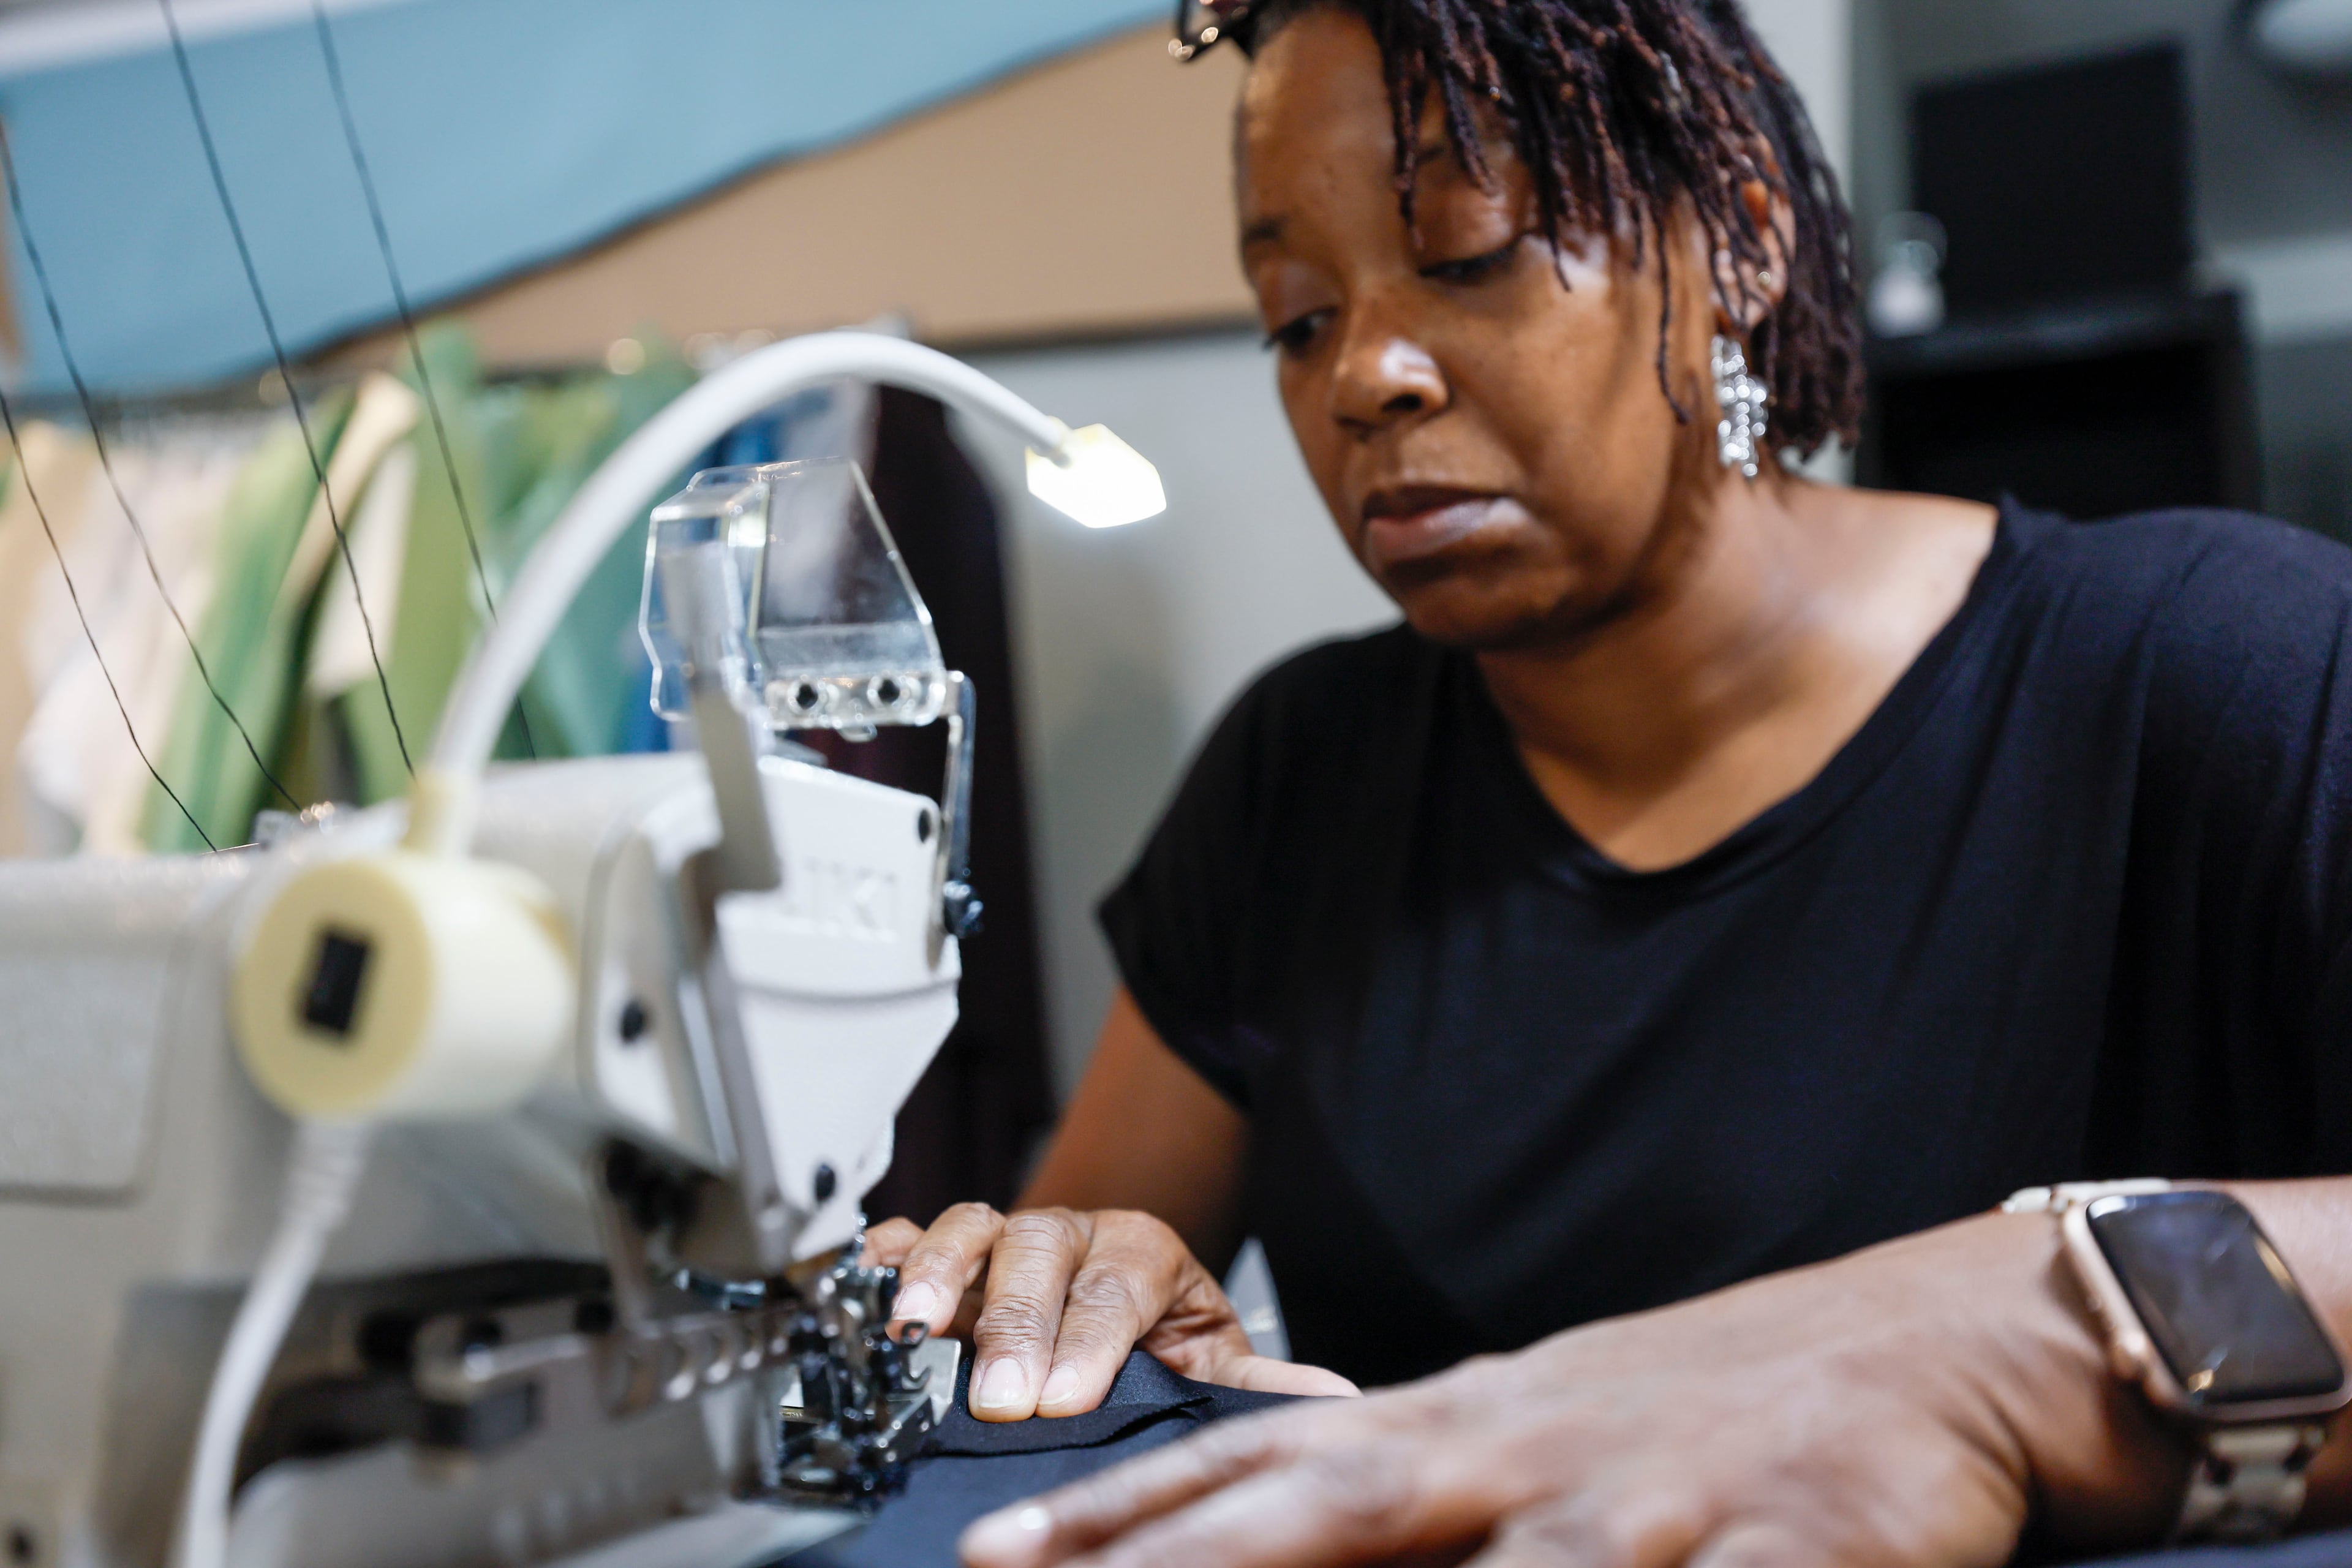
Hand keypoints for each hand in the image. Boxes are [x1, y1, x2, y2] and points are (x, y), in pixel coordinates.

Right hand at [864, 1204, 1358, 1421]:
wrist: (1116, 1307)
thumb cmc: (1158, 1339)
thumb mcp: (1210, 1360)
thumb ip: (1254, 1384)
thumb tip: (1328, 1398)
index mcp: (1142, 1251)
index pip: (1117, 1286)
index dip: (1090, 1339)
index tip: (1069, 1396)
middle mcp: (1071, 1234)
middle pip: (1038, 1257)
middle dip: (1015, 1327)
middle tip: (1001, 1396)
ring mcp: (1006, 1237)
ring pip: (973, 1229)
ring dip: (942, 1275)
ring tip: (918, 1326)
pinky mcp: (951, 1252)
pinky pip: (912, 1234)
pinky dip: (887, 1255)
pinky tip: (868, 1282)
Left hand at [957, 1211, 2189, 1565]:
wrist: (1940, 1342)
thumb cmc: (1719, 1407)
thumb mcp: (1552, 1436)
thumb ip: (1430, 1493)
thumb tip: (1280, 1532)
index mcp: (1475, 1422)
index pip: (1266, 1469)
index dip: (1128, 1517)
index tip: (1002, 1556)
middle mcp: (1536, 1453)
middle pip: (1330, 1506)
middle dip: (1177, 1560)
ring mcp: (1657, 1506)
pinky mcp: (1801, 1548)